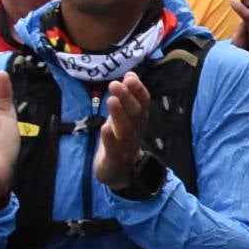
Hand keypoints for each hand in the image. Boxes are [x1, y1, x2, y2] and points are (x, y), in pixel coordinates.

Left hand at [95, 72, 153, 192]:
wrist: (119, 174)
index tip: (130, 77)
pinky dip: (110, 138)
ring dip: (119, 115)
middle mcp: (135, 133)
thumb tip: (130, 74)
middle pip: (135, 115)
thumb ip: (127, 97)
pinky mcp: (114, 159)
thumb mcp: (124, 117)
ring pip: (125, 130)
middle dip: (127, 99)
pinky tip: (105, 127)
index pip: (143, 104)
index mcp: (138, 122)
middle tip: (115, 84)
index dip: (138, 91)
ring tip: (111, 100)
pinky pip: (113, 149)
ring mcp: (126, 147)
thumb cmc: (120, 141)